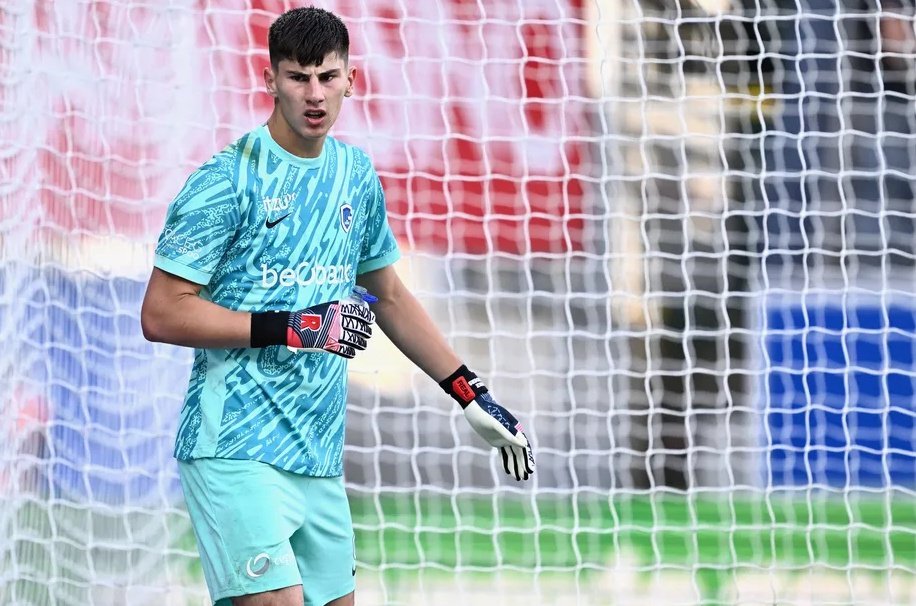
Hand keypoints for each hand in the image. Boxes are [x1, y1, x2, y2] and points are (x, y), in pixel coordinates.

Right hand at [286, 299, 374, 358]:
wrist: (293, 326)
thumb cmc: (310, 315)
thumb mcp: (326, 306)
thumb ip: (340, 306)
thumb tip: (355, 305)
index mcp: (337, 310)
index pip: (358, 312)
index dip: (367, 316)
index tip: (371, 319)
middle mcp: (338, 321)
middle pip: (359, 327)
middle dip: (366, 331)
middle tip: (369, 333)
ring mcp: (334, 334)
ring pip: (355, 340)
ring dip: (361, 343)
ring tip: (364, 344)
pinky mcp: (329, 346)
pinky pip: (345, 351)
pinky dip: (351, 352)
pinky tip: (352, 352)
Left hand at [440, 365, 534, 480]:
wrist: (474, 406)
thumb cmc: (485, 412)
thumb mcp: (495, 424)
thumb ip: (509, 434)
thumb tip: (524, 445)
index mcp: (514, 430)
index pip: (524, 447)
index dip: (528, 459)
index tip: (530, 470)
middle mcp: (511, 434)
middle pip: (519, 453)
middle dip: (523, 465)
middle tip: (526, 478)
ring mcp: (504, 438)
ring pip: (512, 454)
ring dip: (516, 465)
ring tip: (518, 478)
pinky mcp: (497, 440)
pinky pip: (504, 453)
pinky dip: (506, 462)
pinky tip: (508, 471)